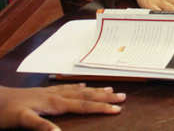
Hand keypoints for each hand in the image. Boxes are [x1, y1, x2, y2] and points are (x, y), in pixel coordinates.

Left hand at [0, 84, 123, 130]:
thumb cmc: (6, 111)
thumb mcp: (22, 121)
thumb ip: (41, 125)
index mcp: (55, 103)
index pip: (83, 106)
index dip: (101, 108)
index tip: (118, 109)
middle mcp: (56, 96)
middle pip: (85, 96)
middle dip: (105, 97)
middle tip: (122, 96)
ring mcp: (50, 93)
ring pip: (78, 91)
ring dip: (95, 91)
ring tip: (109, 89)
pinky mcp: (44, 93)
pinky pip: (66, 88)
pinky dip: (77, 87)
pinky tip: (81, 86)